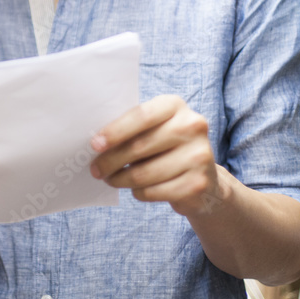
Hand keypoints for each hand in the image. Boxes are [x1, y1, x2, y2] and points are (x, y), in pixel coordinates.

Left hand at [89, 95, 220, 216]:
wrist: (204, 179)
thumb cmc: (166, 148)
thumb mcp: (154, 129)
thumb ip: (132, 130)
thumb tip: (97, 144)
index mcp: (175, 106)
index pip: (141, 115)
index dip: (115, 131)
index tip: (95, 145)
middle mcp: (192, 126)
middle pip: (139, 146)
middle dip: (110, 160)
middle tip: (95, 169)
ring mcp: (198, 156)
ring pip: (143, 174)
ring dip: (120, 179)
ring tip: (111, 179)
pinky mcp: (197, 184)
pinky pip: (153, 192)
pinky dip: (138, 193)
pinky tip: (137, 189)